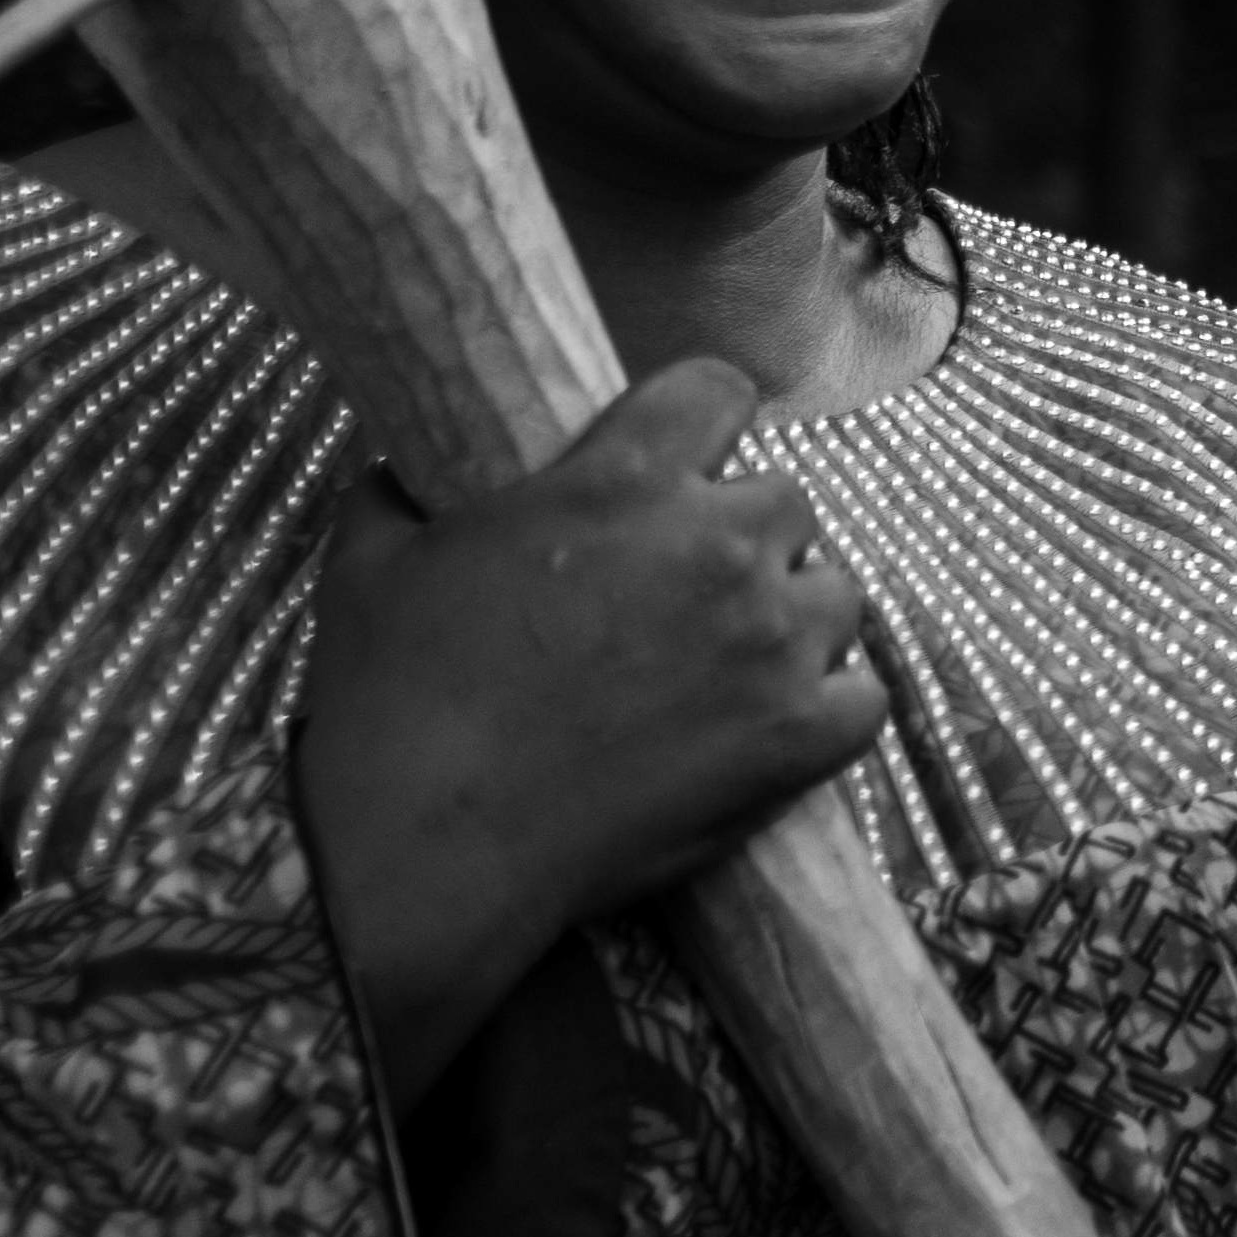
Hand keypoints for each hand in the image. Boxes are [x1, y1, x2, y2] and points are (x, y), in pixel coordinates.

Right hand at [295, 359, 882, 1094]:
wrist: (422, 845)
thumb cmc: (390, 699)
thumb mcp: (370, 563)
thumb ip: (402, 497)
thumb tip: (400, 475)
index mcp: (623, 479)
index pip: (720, 391)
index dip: (704, 423)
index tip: (687, 461)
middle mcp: (716, 546)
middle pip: (787, 503)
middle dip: (745, 537)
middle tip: (688, 592)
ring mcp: (770, 643)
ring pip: (836, 596)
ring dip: (794, 620)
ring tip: (730, 666)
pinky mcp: (798, 738)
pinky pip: (866, 698)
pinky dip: (833, 709)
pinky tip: (780, 725)